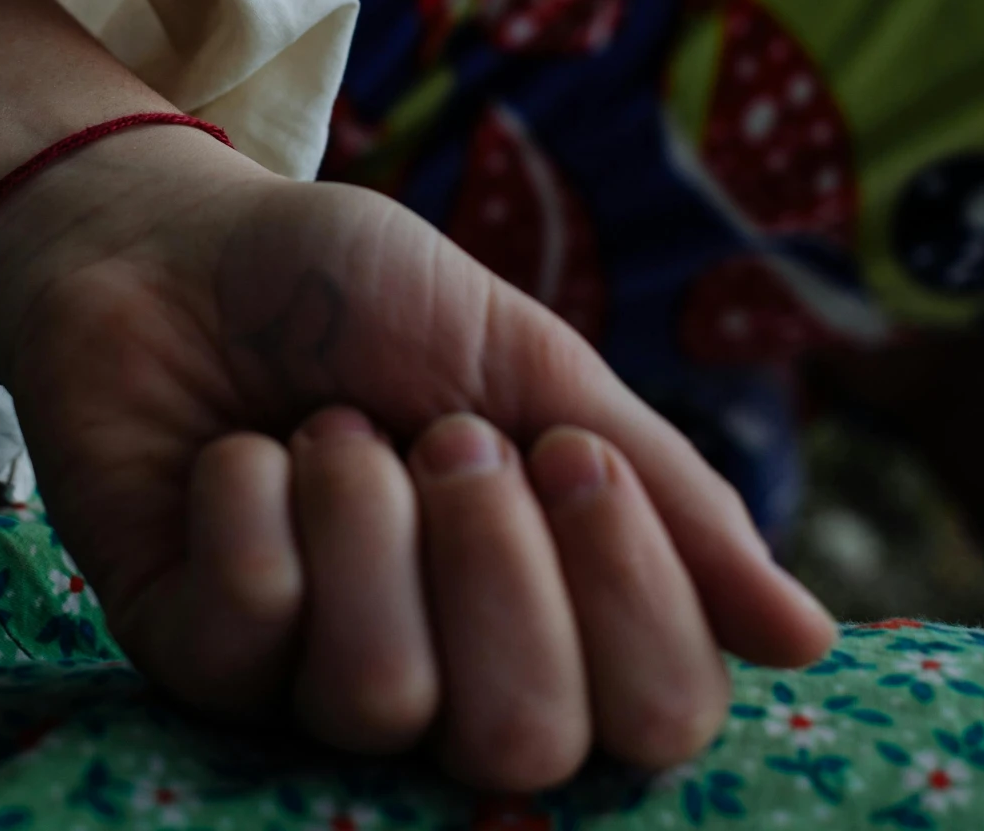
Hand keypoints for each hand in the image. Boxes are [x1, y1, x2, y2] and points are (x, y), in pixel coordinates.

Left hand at [0, 127, 836, 789]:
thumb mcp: (531, 362)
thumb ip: (667, 497)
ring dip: (362, 511)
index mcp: (552, 613)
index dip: (632, 588)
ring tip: (327, 429)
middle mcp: (446, 678)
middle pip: (528, 743)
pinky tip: (238, 453)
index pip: (659, 717)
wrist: (178, 240)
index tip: (570, 451)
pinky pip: (255, 635)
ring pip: (382, 698)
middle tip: (443, 438)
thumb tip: (805, 639)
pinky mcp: (194, 662)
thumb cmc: (358, 295)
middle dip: (492, 557)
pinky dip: (256, 502)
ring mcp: (312, 685)